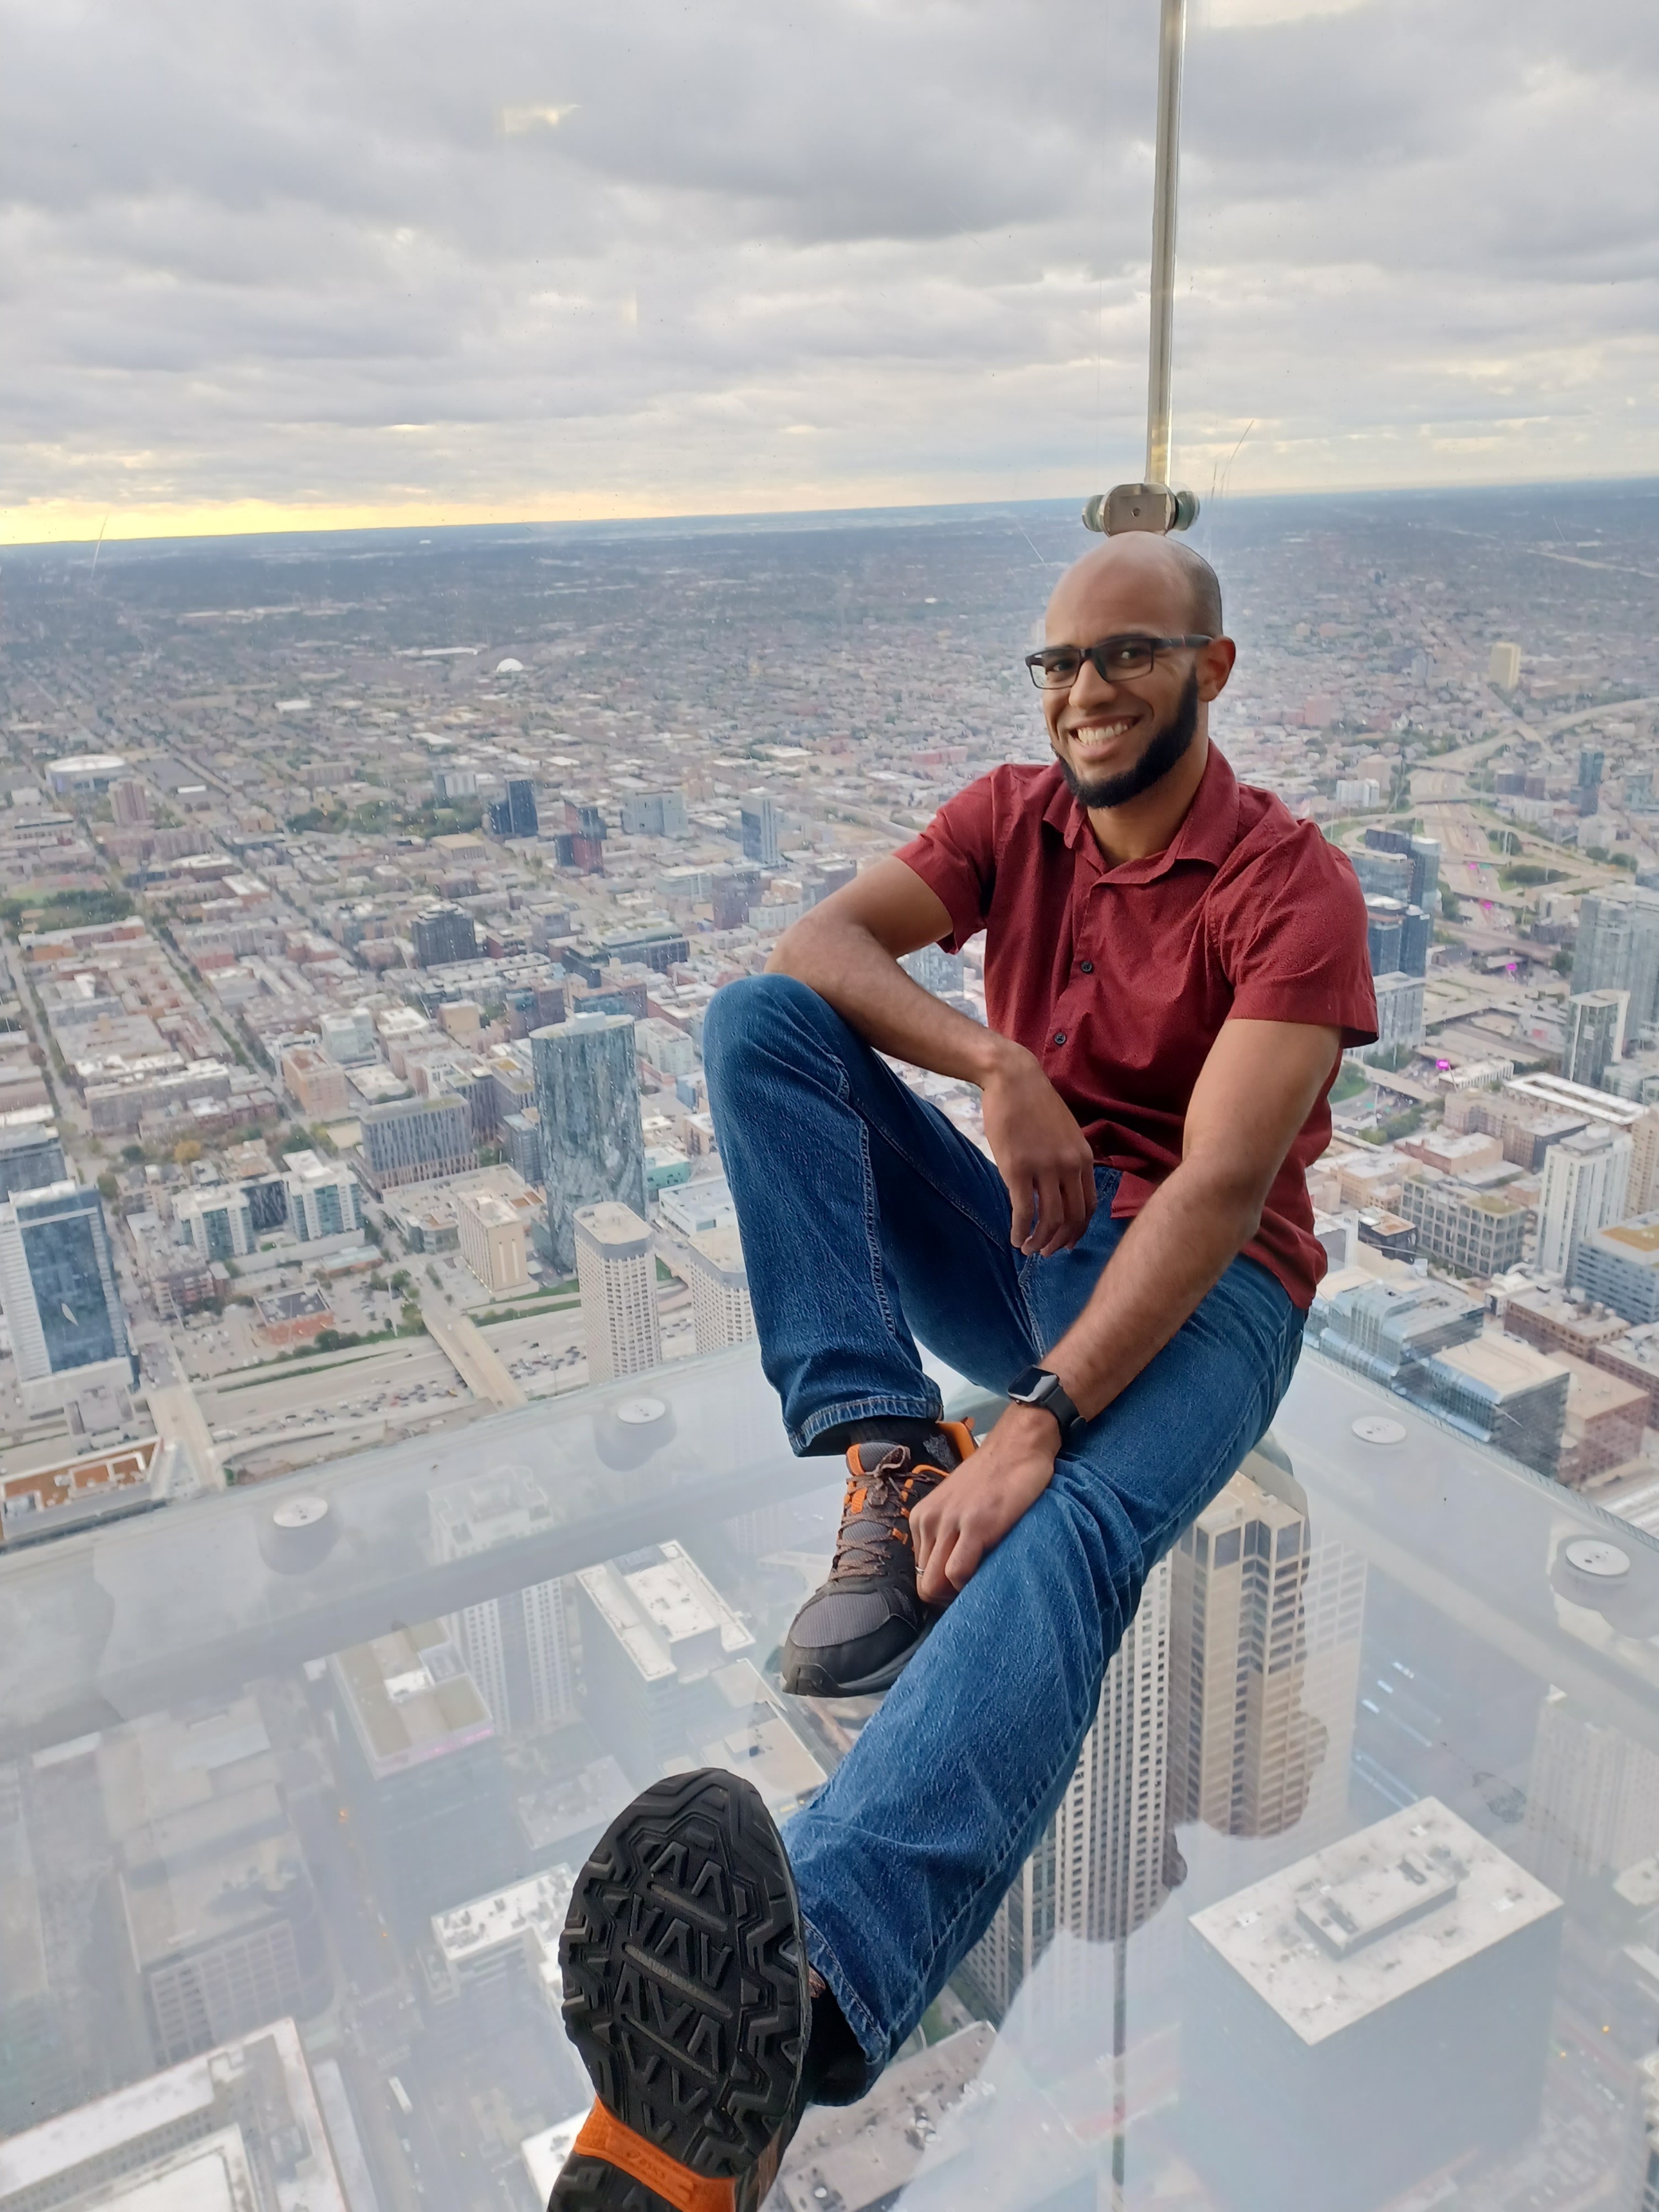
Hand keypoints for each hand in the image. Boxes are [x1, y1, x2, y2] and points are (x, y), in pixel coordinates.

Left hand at [912, 1405, 1060, 1603]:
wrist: (1018, 1445)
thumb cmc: (993, 1478)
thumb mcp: (957, 1505)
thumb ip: (948, 1532)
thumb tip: (950, 1571)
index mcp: (922, 1518)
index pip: (919, 1574)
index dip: (942, 1590)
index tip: (964, 1591)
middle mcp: (929, 1521)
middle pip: (924, 1584)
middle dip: (947, 1600)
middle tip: (975, 1597)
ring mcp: (950, 1523)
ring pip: (935, 1584)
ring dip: (959, 1595)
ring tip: (983, 1588)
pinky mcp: (976, 1525)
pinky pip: (958, 1573)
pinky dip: (971, 1586)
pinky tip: (990, 1578)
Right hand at [979, 1044, 1096, 1256]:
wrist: (1013, 1078)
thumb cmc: (1034, 1103)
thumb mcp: (1064, 1131)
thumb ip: (1068, 1159)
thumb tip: (1061, 1187)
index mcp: (1083, 1158)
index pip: (1089, 1205)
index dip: (1079, 1230)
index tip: (1067, 1243)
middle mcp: (1070, 1166)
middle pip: (1073, 1218)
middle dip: (1060, 1242)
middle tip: (1047, 1253)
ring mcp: (1045, 1168)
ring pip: (1050, 1219)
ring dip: (1040, 1241)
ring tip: (1029, 1250)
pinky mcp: (1018, 1169)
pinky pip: (1024, 1211)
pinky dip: (1021, 1231)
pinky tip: (1015, 1239)